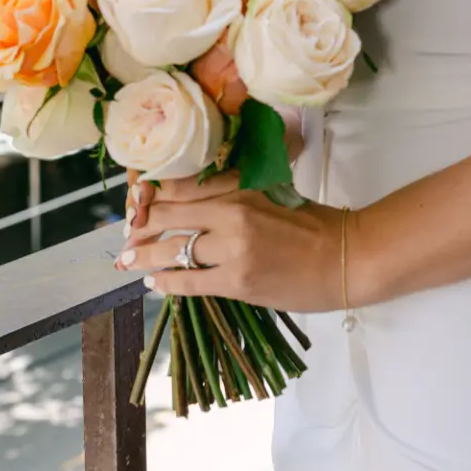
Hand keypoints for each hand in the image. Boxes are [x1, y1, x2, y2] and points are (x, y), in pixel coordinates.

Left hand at [116, 171, 345, 311]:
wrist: (345, 258)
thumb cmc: (313, 224)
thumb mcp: (272, 193)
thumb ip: (236, 190)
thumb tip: (196, 197)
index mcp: (241, 187)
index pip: (181, 188)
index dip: (151, 197)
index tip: (135, 204)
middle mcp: (233, 213)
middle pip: (170, 217)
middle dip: (140, 228)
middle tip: (125, 237)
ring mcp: (234, 249)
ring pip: (174, 250)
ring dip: (145, 256)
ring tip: (128, 262)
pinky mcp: (238, 281)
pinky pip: (190, 282)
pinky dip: (168, 283)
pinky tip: (154, 283)